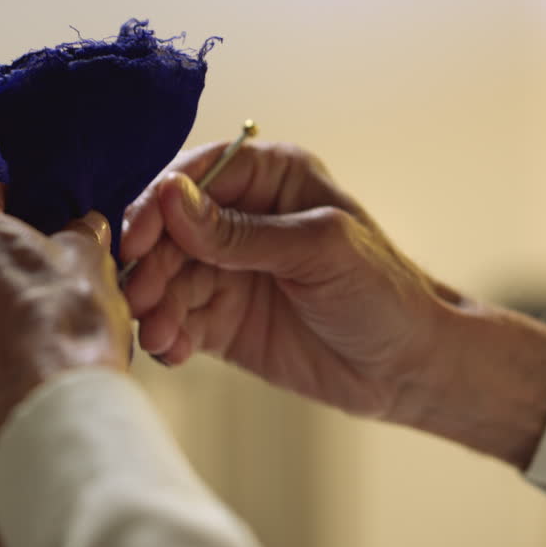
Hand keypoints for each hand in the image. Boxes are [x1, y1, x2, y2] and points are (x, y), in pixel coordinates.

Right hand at [121, 142, 545, 466]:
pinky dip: (167, 335)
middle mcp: (241, 218)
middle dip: (150, 264)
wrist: (408, 369)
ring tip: (160, 334)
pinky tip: (173, 351)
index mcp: (270, 178)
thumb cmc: (384, 293)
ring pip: (166, 278)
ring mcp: (228, 270)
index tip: (136, 240)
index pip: (194, 177)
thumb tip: (170, 197)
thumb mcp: (317, 250)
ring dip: (155, 305)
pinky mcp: (220, 318)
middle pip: (169, 230)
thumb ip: (239, 232)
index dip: (158, 206)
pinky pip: (176, 319)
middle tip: (141, 299)